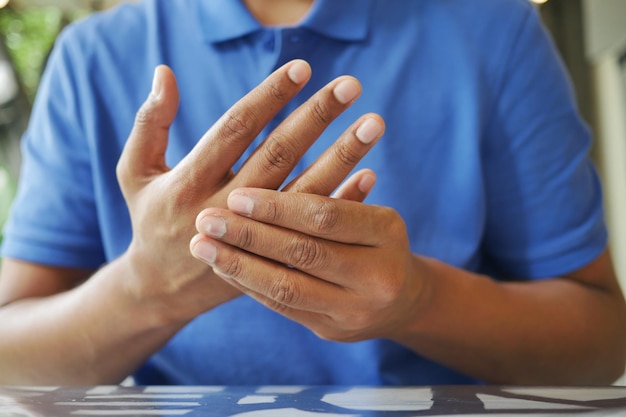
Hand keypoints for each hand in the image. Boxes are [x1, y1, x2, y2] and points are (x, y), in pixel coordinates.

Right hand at [116, 60, 384, 323]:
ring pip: (306, 192)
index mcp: (189, 182)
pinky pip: (315, 230)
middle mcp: (225, 208)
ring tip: (374, 123)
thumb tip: (164, 70)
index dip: (269, 98)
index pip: (235, 130)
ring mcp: (254, 237)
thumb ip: (150, 123)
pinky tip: (369, 174)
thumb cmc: (150, 220)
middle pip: (278, 156)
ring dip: (343, 156)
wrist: (164, 289)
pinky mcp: (273, 257)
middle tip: (351, 86)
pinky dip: (343, 201)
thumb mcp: (135, 173)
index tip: (302, 69)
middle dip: (315, 117)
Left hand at [190, 189, 425, 341]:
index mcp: (388, 233)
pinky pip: (282, 306)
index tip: (237, 196)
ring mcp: (355, 309)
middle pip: (304, 252)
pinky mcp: (332, 331)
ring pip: (287, 286)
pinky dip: (249, 283)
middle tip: (207, 219)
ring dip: (239, 264)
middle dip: (250, 235)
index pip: (325, 217)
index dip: (279, 207)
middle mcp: (378, 276)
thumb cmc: (378, 245)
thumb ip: (340, 194)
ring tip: (202, 245)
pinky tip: (222, 265)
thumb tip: (302, 148)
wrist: (402, 304)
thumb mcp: (374, 216)